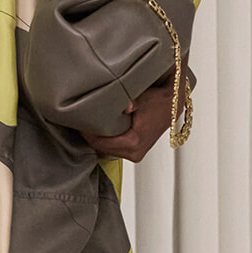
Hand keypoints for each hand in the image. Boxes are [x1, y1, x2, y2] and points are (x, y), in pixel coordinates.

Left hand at [80, 67, 194, 162]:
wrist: (174, 102)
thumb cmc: (159, 99)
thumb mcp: (142, 98)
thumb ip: (129, 103)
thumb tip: (125, 106)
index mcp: (133, 143)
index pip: (100, 142)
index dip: (86, 132)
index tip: (77, 121)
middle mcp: (134, 153)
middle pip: (101, 148)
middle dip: (89, 136)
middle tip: (79, 121)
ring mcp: (135, 153)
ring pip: (107, 149)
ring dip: (97, 138)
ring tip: (87, 123)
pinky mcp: (135, 150)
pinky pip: (113, 148)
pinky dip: (105, 140)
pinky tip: (99, 128)